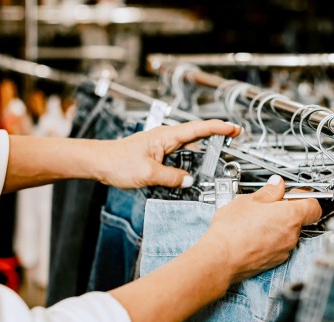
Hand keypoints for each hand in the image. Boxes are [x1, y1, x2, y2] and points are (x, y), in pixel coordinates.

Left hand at [94, 120, 240, 188]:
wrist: (99, 162)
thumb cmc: (117, 162)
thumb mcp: (148, 173)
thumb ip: (172, 178)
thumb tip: (188, 180)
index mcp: (165, 136)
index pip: (198, 129)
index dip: (218, 128)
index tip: (234, 128)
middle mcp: (165, 137)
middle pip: (197, 135)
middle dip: (216, 136)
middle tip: (234, 139)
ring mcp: (161, 145)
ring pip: (188, 147)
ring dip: (204, 150)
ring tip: (219, 155)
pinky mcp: (157, 154)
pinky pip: (179, 155)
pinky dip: (190, 160)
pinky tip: (194, 168)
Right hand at [200, 176, 321, 283]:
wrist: (221, 258)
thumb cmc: (232, 230)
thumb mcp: (248, 201)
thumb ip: (268, 191)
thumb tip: (277, 184)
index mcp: (290, 215)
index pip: (314, 205)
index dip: (304, 197)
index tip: (293, 194)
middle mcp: (291, 235)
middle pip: (299, 219)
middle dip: (286, 210)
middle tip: (268, 205)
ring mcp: (284, 250)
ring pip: (287, 233)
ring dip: (277, 226)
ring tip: (255, 221)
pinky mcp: (275, 261)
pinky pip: (278, 246)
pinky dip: (270, 239)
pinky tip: (253, 235)